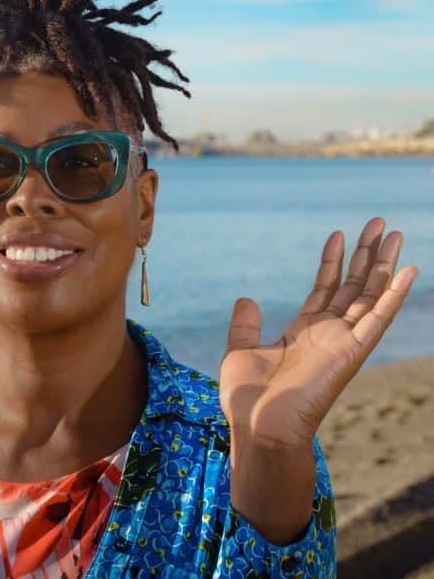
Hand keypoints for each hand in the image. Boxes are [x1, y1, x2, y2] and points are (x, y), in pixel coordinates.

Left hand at [220, 216, 419, 455]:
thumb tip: (246, 298)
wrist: (258, 426)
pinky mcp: (353, 352)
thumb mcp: (241, 350)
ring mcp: (343, 342)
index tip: (339, 234)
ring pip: (370, 295)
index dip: (332, 262)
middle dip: (366, 254)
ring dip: (384, 265)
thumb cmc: (249, 398)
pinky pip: (378, 319)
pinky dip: (394, 295)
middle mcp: (328, 333)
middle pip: (354, 286)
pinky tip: (409, 270)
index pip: (325, 289)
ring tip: (394, 233)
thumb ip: (246, 325)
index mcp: (305, 332)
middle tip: (379, 223)